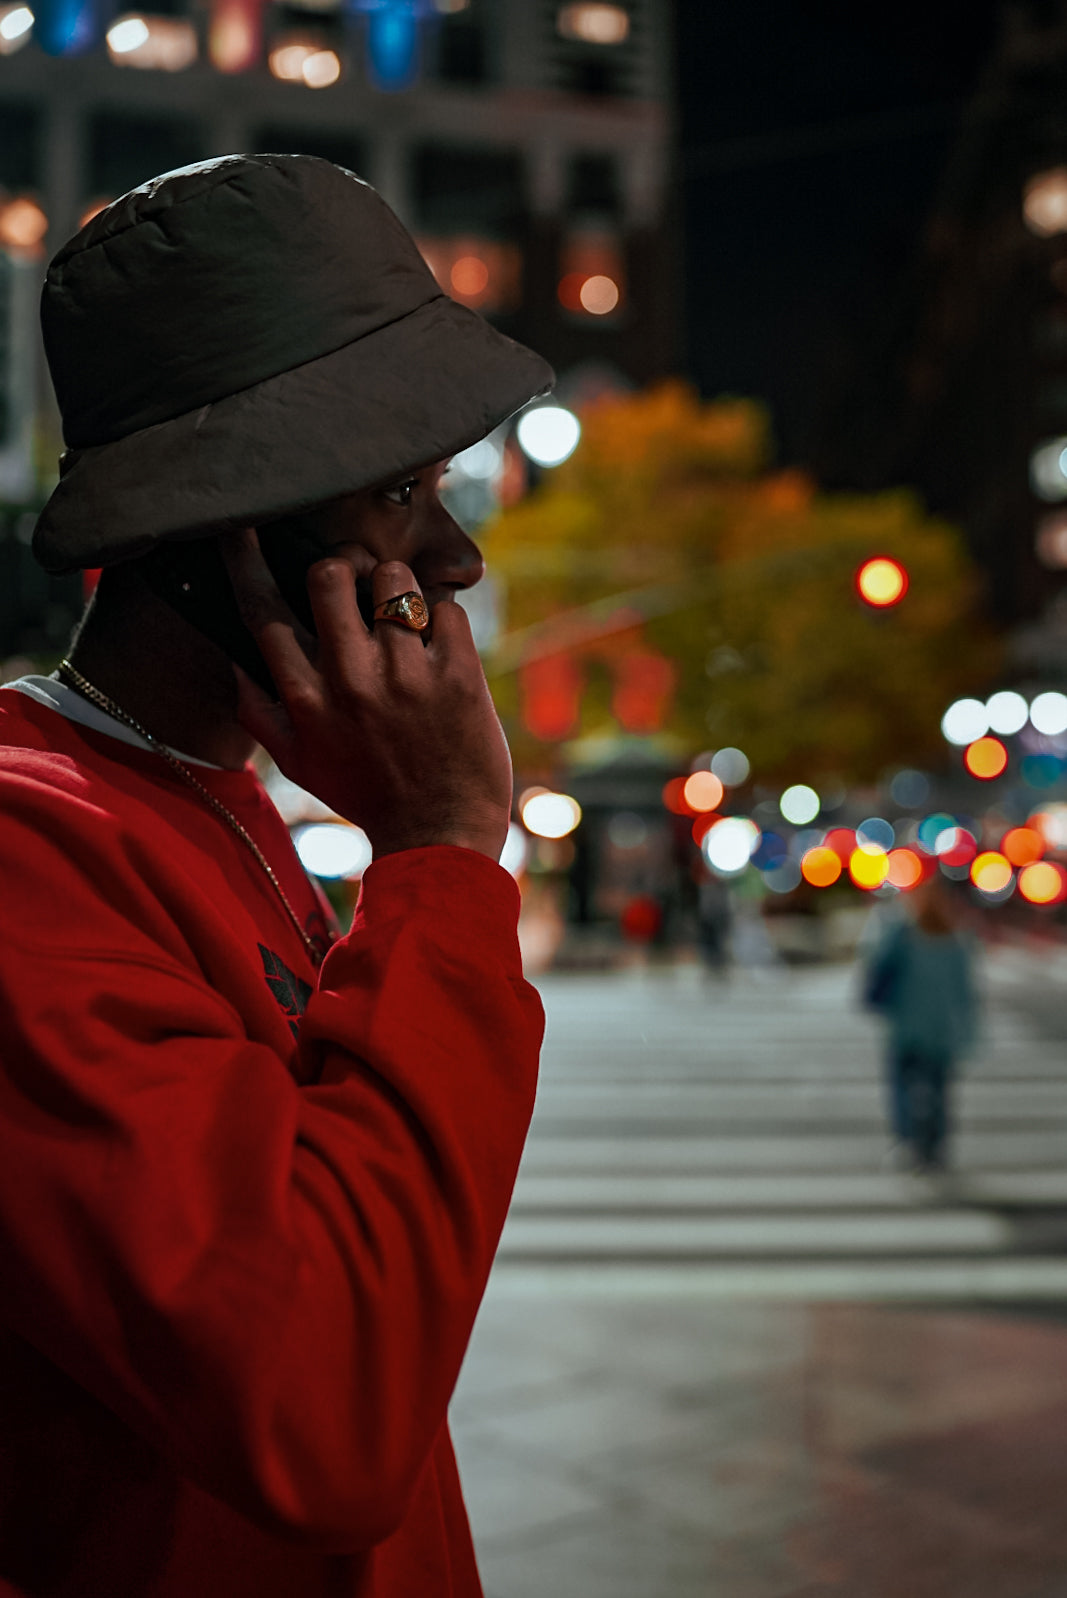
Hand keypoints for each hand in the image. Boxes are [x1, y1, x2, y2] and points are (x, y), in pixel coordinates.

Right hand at [221, 529, 512, 861]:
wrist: (439, 834)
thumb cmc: (366, 796)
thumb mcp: (299, 764)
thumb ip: (259, 713)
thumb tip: (233, 661)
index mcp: (306, 701)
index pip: (264, 612)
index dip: (247, 560)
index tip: (241, 525)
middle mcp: (351, 682)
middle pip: (329, 574)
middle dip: (341, 565)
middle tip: (356, 579)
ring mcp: (407, 676)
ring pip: (394, 577)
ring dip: (398, 586)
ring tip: (404, 615)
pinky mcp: (459, 674)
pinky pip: (445, 607)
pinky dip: (443, 620)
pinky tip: (441, 648)